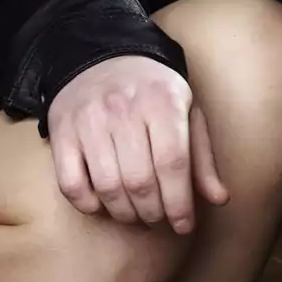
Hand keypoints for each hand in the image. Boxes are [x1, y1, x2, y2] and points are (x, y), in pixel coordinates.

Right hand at [45, 55, 227, 232]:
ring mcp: (88, 119)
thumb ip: (202, 157)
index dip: (180, 203)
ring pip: (107, 186)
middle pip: (140, 180)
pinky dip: (88, 204)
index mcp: (162, 100)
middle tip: (158, 218)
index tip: (184, 225)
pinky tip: (103, 203)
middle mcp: (123, 108)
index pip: (172, 163)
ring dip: (124, 213)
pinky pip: (71, 183)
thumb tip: (219, 199)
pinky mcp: (62, 131)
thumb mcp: (186, 113)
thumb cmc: (152, 93)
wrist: (102, 56)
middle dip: (153, 212)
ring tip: (135, 214)